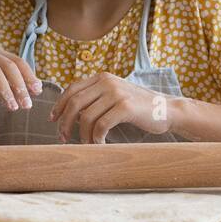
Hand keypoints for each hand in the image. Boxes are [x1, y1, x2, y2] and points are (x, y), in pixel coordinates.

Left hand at [50, 73, 169, 143]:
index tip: (53, 120)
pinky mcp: (125, 107)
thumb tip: (69, 114)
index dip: (59, 106)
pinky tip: (100, 144)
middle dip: (65, 123)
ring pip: (86, 116)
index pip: (71, 89)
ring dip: (82, 134)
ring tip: (86, 144)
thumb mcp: (115, 96)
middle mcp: (107, 82)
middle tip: (63, 137)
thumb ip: (96, 98)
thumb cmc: (138, 108)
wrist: (167, 110)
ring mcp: (116, 93)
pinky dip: (96, 138)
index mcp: (102, 78)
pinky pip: (101, 125)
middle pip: (74, 103)